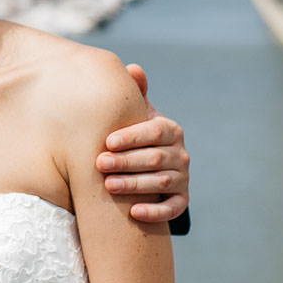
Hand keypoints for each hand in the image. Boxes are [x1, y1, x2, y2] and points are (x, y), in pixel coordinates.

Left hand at [98, 63, 188, 222]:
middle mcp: (181, 154)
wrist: (151, 166)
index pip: (155, 131)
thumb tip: (132, 69)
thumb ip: (135, 93)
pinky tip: (134, 213)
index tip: (108, 141)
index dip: (132, 136)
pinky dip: (155, 211)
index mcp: (170, 130)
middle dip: (126, 162)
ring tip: (108, 186)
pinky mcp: (182, 200)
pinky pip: (172, 208)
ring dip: (134, 185)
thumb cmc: (136, 136)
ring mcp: (183, 178)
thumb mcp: (137, 114)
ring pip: (161, 183)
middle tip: (99, 163)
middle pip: (155, 158)